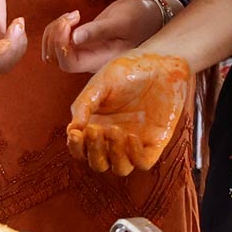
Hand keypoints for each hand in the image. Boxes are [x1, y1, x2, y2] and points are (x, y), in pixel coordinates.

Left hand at [40, 0, 165, 74]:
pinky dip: (58, 27)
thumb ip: (98, 31)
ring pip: (54, 50)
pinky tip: (73, 17)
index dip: (61, 45)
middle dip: (56, 34)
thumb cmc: (139, 19)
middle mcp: (90, 61)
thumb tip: (75, 38)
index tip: (69, 22)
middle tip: (73, 16)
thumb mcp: (120, 22)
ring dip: (55, 30)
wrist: (147, 16)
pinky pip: (59, 41)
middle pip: (57, 58)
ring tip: (73, 15)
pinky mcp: (81, 43)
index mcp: (100, 61)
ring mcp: (84, 52)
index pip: (69, 64)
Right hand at [66, 53, 190, 176]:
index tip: (76, 134)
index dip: (76, 148)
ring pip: (120, 168)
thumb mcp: (100, 84)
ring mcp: (134, 143)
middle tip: (97, 130)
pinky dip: (134, 156)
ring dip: (114, 155)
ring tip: (115, 130)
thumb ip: (84, 105)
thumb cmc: (127, 70)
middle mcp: (113, 139)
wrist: (159, 62)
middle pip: (98, 164)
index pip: (80, 150)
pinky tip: (131, 136)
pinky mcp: (155, 142)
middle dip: (94, 152)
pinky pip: (143, 163)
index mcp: (96, 126)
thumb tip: (72, 130)